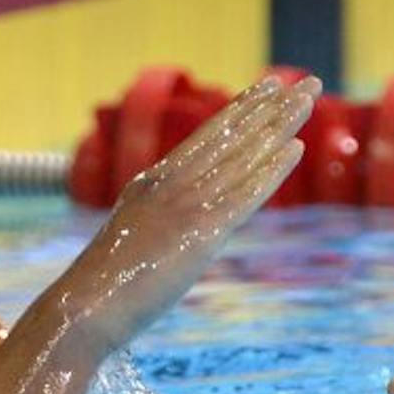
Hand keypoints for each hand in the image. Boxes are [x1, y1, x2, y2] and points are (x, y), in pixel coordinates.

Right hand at [60, 76, 313, 345]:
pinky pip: (244, 195)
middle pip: (231, 137)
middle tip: (308, 84)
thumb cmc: (104, 289)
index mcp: (152, 182)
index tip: (268, 87)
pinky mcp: (199, 233)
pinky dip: (271, 170)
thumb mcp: (132, 242)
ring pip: (243, 157)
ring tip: (309, 100)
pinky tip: (295, 148)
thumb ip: (158, 226)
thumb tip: (184, 229)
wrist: (84, 309)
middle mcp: (170, 184)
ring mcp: (184, 206)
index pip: (207, 138)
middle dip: (272, 108)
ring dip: (280, 126)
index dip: (241, 110)